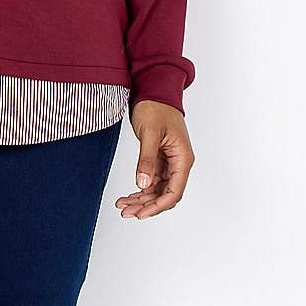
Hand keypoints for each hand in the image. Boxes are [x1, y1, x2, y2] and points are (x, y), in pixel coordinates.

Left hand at [116, 99, 193, 220]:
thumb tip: (143, 184)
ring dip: (141, 200)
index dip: (158, 206)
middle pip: (165, 195)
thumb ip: (147, 159)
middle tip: (126, 212)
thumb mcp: (149, 133)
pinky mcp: (160, 160)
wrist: (154, 91)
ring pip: (157, 190)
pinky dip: (140, 189)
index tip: (141, 213)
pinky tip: (128, 195)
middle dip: (146, 206)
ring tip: (122, 205)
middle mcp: (179, 163)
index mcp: (182, 158)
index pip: (174, 191)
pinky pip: (152, 181)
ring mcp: (169, 163)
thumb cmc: (156, 107)